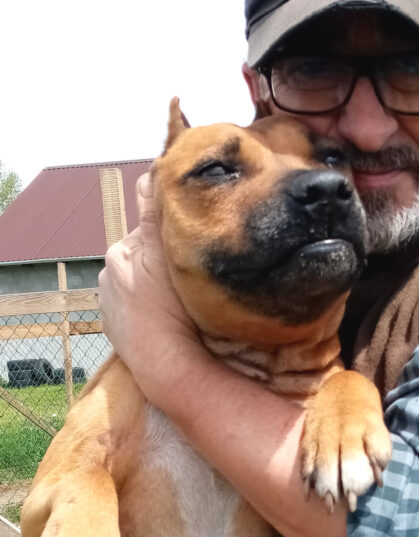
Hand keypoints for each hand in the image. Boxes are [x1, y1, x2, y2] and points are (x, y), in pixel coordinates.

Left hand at [98, 173, 200, 402]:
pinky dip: (151, 307)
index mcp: (121, 253)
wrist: (166, 365)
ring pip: (142, 281)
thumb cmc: (173, 310)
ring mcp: (111, 303)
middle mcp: (110, 275)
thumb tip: (150, 172)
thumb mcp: (168, 255)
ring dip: (157, 283)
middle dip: (163, 257)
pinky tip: (168, 316)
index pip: (149, 228)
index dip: (171, 232)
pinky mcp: (116, 328)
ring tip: (180, 299)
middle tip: (190, 272)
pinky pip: (137, 307)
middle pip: (145, 255)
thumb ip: (155, 214)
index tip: (190, 241)